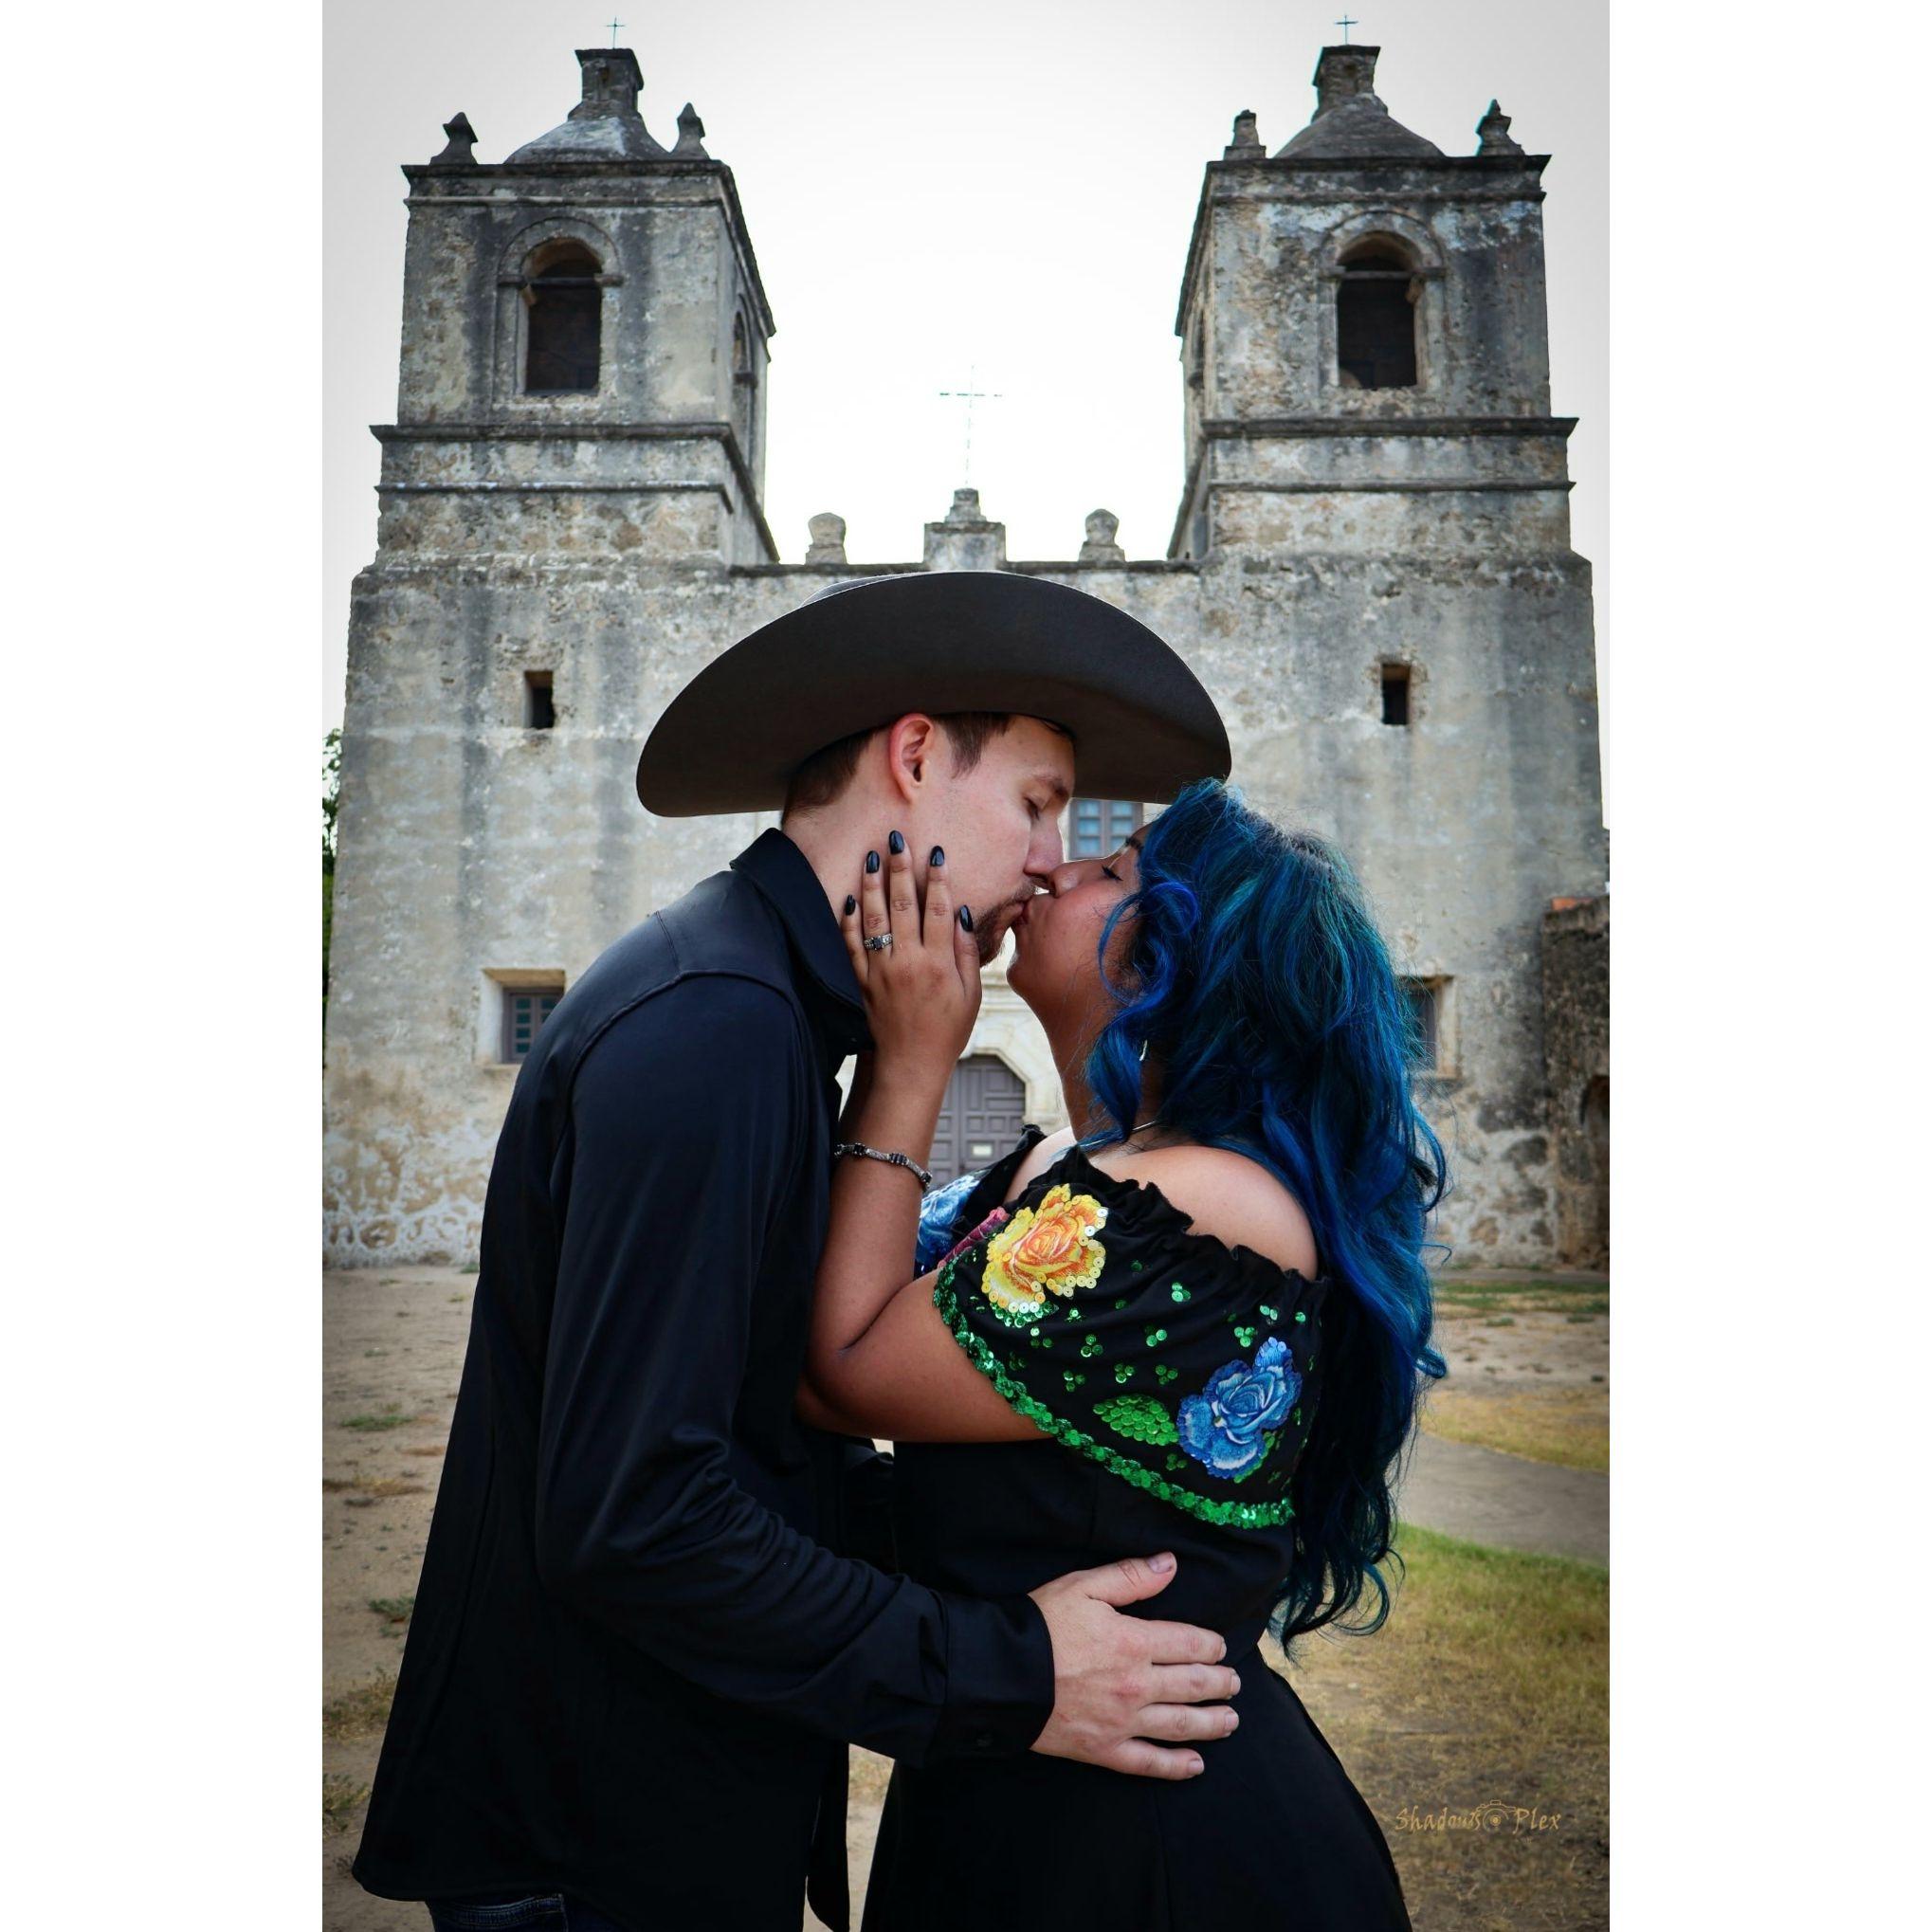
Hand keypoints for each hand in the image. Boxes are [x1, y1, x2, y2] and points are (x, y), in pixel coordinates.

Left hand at [840, 837, 980, 1083]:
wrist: (911, 1063)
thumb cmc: (947, 1030)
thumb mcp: (970, 994)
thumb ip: (965, 952)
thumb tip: (959, 913)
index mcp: (938, 964)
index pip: (938, 910)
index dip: (937, 879)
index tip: (935, 852)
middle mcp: (908, 962)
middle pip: (902, 905)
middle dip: (900, 869)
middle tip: (896, 840)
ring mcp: (881, 971)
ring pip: (873, 919)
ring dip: (872, 884)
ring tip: (872, 857)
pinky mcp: (862, 981)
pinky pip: (851, 944)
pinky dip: (849, 920)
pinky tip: (850, 897)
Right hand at [1027, 1553, 1240, 1779]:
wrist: (1000, 1675)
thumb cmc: (1041, 1625)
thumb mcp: (1083, 1587)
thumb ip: (1130, 1576)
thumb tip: (1170, 1564)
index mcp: (1134, 1642)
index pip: (1188, 1644)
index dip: (1210, 1645)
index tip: (1220, 1647)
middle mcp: (1137, 1685)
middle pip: (1192, 1685)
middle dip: (1219, 1684)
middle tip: (1234, 1684)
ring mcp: (1122, 1722)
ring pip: (1180, 1725)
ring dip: (1211, 1723)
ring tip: (1231, 1720)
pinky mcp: (1103, 1750)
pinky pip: (1148, 1763)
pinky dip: (1176, 1766)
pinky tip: (1196, 1765)